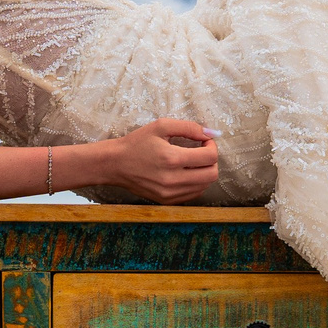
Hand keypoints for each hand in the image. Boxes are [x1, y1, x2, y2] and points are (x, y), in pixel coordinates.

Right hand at [107, 119, 221, 204]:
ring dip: (204, 171)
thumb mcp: (161, 126)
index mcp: (172, 158)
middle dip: (212, 160)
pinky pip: (193, 194)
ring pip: (205, 186)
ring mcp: (170, 193)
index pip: (210, 157)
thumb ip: (189, 127)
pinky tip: (185, 172)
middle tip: (201, 151)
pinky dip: (195, 182)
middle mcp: (172, 180)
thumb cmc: (137, 143)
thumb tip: (212, 133)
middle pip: (212, 174)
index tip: (203, 140)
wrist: (115, 164)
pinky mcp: (167, 201)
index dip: (212, 145)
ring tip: (192, 161)